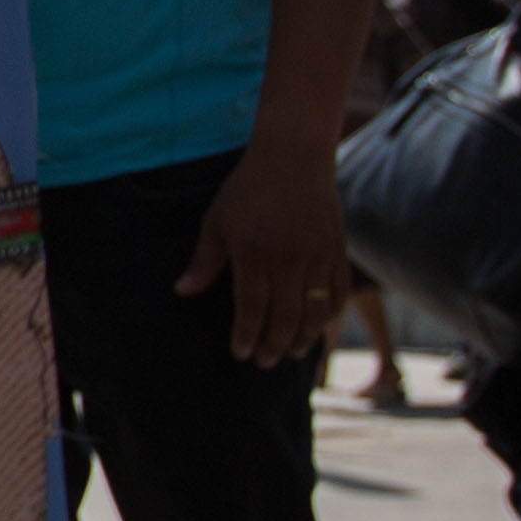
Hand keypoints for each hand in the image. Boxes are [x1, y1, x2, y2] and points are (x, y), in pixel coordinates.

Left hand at [178, 138, 348, 365]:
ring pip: (314, 311)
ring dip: (303, 338)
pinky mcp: (337, 251)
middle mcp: (289, 260)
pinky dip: (330, 315)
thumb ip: (205, 260)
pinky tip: (319, 328)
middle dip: (273, 345)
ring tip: (291, 354)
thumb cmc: (248, 188)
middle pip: (285, 317)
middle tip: (264, 363)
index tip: (241, 354)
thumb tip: (182, 292)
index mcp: (255, 254)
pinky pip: (338, 292)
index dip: (247, 336)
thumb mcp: (217, 220)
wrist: (293, 157)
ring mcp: (317, 256)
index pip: (252, 308)